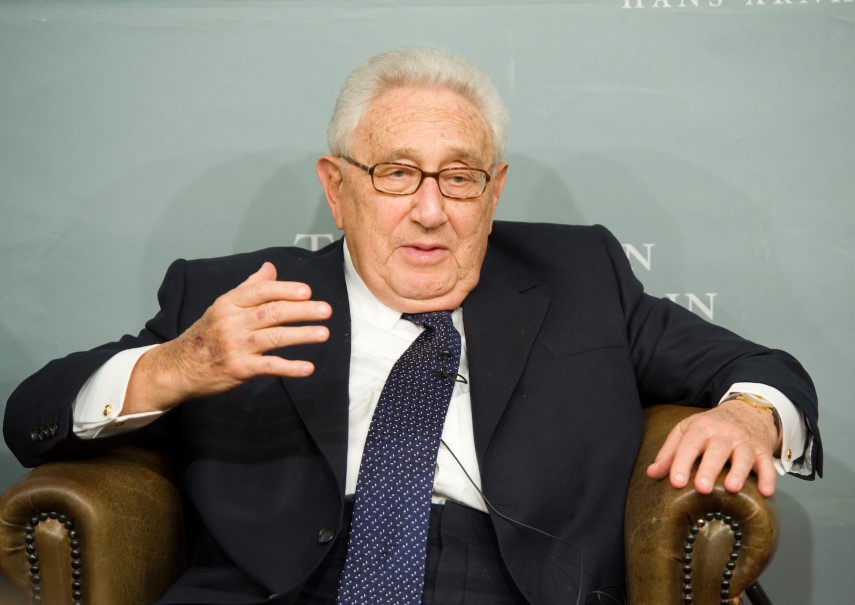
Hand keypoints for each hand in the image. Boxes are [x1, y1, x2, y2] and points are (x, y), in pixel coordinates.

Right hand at [124, 262, 330, 413]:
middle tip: (326, 310)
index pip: (261, 291)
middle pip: (272, 312)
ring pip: (274, 337)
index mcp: (229, 303)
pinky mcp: (239, 369)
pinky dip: (290, 368)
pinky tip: (308, 368)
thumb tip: (270, 267)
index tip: (307, 291)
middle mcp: (232, 322)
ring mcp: (236, 346)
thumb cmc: (206, 334)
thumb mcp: (223, 306)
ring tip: (324, 333)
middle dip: (302, 310)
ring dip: (302, 335)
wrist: (179, 367)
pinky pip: (269, 367)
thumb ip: (249, 287)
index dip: (285, 289)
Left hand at [646, 400, 781, 496]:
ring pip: (743, 456)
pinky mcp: (763, 451)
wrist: (748, 411)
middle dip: (709, 469)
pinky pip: (767, 465)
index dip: (681, 463)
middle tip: (701, 488)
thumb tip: (652, 473)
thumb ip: (669, 453)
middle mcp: (723, 434)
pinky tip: (766, 492)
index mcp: (700, 428)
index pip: (689, 445)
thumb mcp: (687, 431)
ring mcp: (745, 442)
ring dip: (738, 472)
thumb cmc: (711, 427)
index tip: (676, 482)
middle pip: (716, 450)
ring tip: (732, 488)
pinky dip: (769, 478)